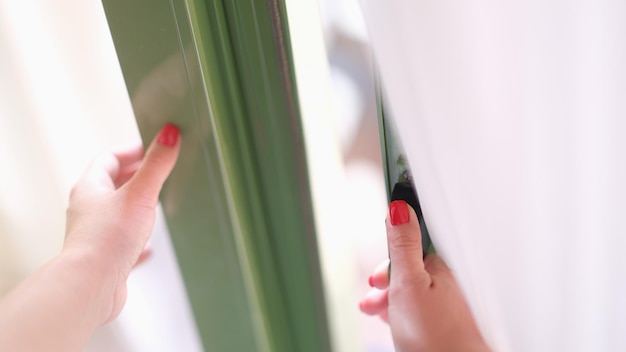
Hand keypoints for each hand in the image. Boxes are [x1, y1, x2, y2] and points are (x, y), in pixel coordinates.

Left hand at [63, 123, 180, 323]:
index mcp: (90, 188)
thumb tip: (169, 134)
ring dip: (135, 206)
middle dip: (134, 176)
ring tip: (155, 203)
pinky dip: (137, 241)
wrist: (91, 286)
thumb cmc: (107, 240)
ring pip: (116, 213)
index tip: (152, 148)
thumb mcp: (140, 195)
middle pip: (111, 184)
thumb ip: (156, 165)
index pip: (109, 158)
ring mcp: (95, 234)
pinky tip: (149, 248)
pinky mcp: (105, 258)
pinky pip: (122, 244)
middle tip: (156, 171)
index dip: (131, 151)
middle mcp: (88, 209)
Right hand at [359, 200, 488, 350]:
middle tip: (374, 301)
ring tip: (382, 318)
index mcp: (442, 268)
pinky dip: (405, 316)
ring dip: (392, 302)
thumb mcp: (408, 283)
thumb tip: (400, 208)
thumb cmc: (435, 336)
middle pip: (409, 272)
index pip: (411, 249)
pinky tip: (401, 328)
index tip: (377, 276)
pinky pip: (421, 312)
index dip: (388, 261)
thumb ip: (403, 245)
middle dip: (385, 285)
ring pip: (413, 294)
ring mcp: (450, 307)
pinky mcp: (448, 326)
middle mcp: (449, 285)